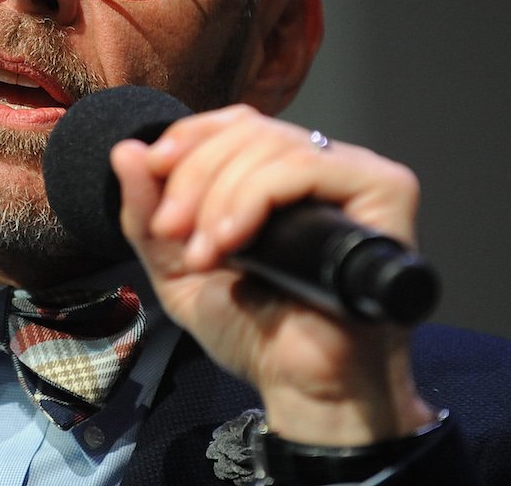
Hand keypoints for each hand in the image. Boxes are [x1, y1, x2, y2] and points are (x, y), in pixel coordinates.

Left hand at [111, 104, 434, 444]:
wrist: (302, 388)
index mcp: (279, 177)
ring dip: (219, 195)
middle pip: (249, 130)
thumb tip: (127, 150)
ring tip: (203, 253)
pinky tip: (231, 241)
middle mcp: (321, 170)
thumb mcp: (178, 269)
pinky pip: (308, 167)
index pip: (236, 123)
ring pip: (273, 145)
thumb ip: (147, 215)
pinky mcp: (383, 192)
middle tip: (173, 231)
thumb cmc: (255, 334)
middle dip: (195, 174)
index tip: (152, 168)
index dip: (190, 136)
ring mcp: (355, 177)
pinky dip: (254, 197)